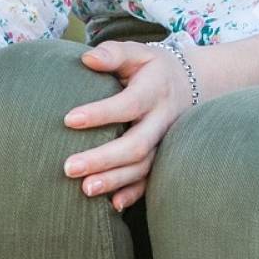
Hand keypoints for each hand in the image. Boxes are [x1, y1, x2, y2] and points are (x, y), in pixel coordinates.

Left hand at [62, 41, 199, 211]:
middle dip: (103, 158)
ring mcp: (165, 142)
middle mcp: (163, 120)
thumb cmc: (149, 68)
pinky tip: (112, 205)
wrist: (190, 84)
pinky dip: (134, 194)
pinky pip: (151, 180)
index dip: (101, 113)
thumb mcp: (137, 53)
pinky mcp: (163, 158)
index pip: (129, 104)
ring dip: (115, 181)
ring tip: (85, 191)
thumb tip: (87, 59)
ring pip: (144, 167)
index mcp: (154, 91)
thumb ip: (113, 54)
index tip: (68, 120)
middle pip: (137, 144)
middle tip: (68, 168)